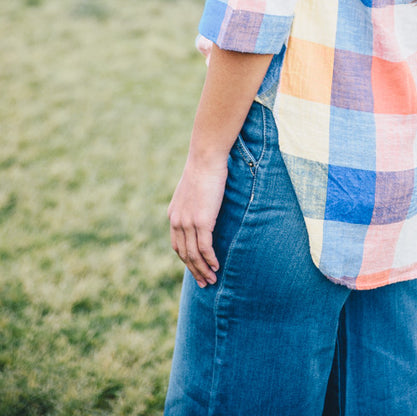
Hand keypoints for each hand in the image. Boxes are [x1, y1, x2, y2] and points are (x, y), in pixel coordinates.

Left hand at [168, 161, 226, 286]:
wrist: (205, 158)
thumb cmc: (204, 169)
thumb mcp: (193, 190)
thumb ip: (194, 204)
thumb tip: (203, 209)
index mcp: (173, 215)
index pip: (177, 245)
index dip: (187, 260)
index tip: (196, 269)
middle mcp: (178, 221)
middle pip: (184, 254)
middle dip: (194, 270)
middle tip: (204, 283)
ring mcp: (188, 222)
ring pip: (194, 255)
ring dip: (203, 270)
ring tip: (212, 279)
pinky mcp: (201, 221)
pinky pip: (205, 248)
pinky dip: (210, 260)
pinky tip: (217, 266)